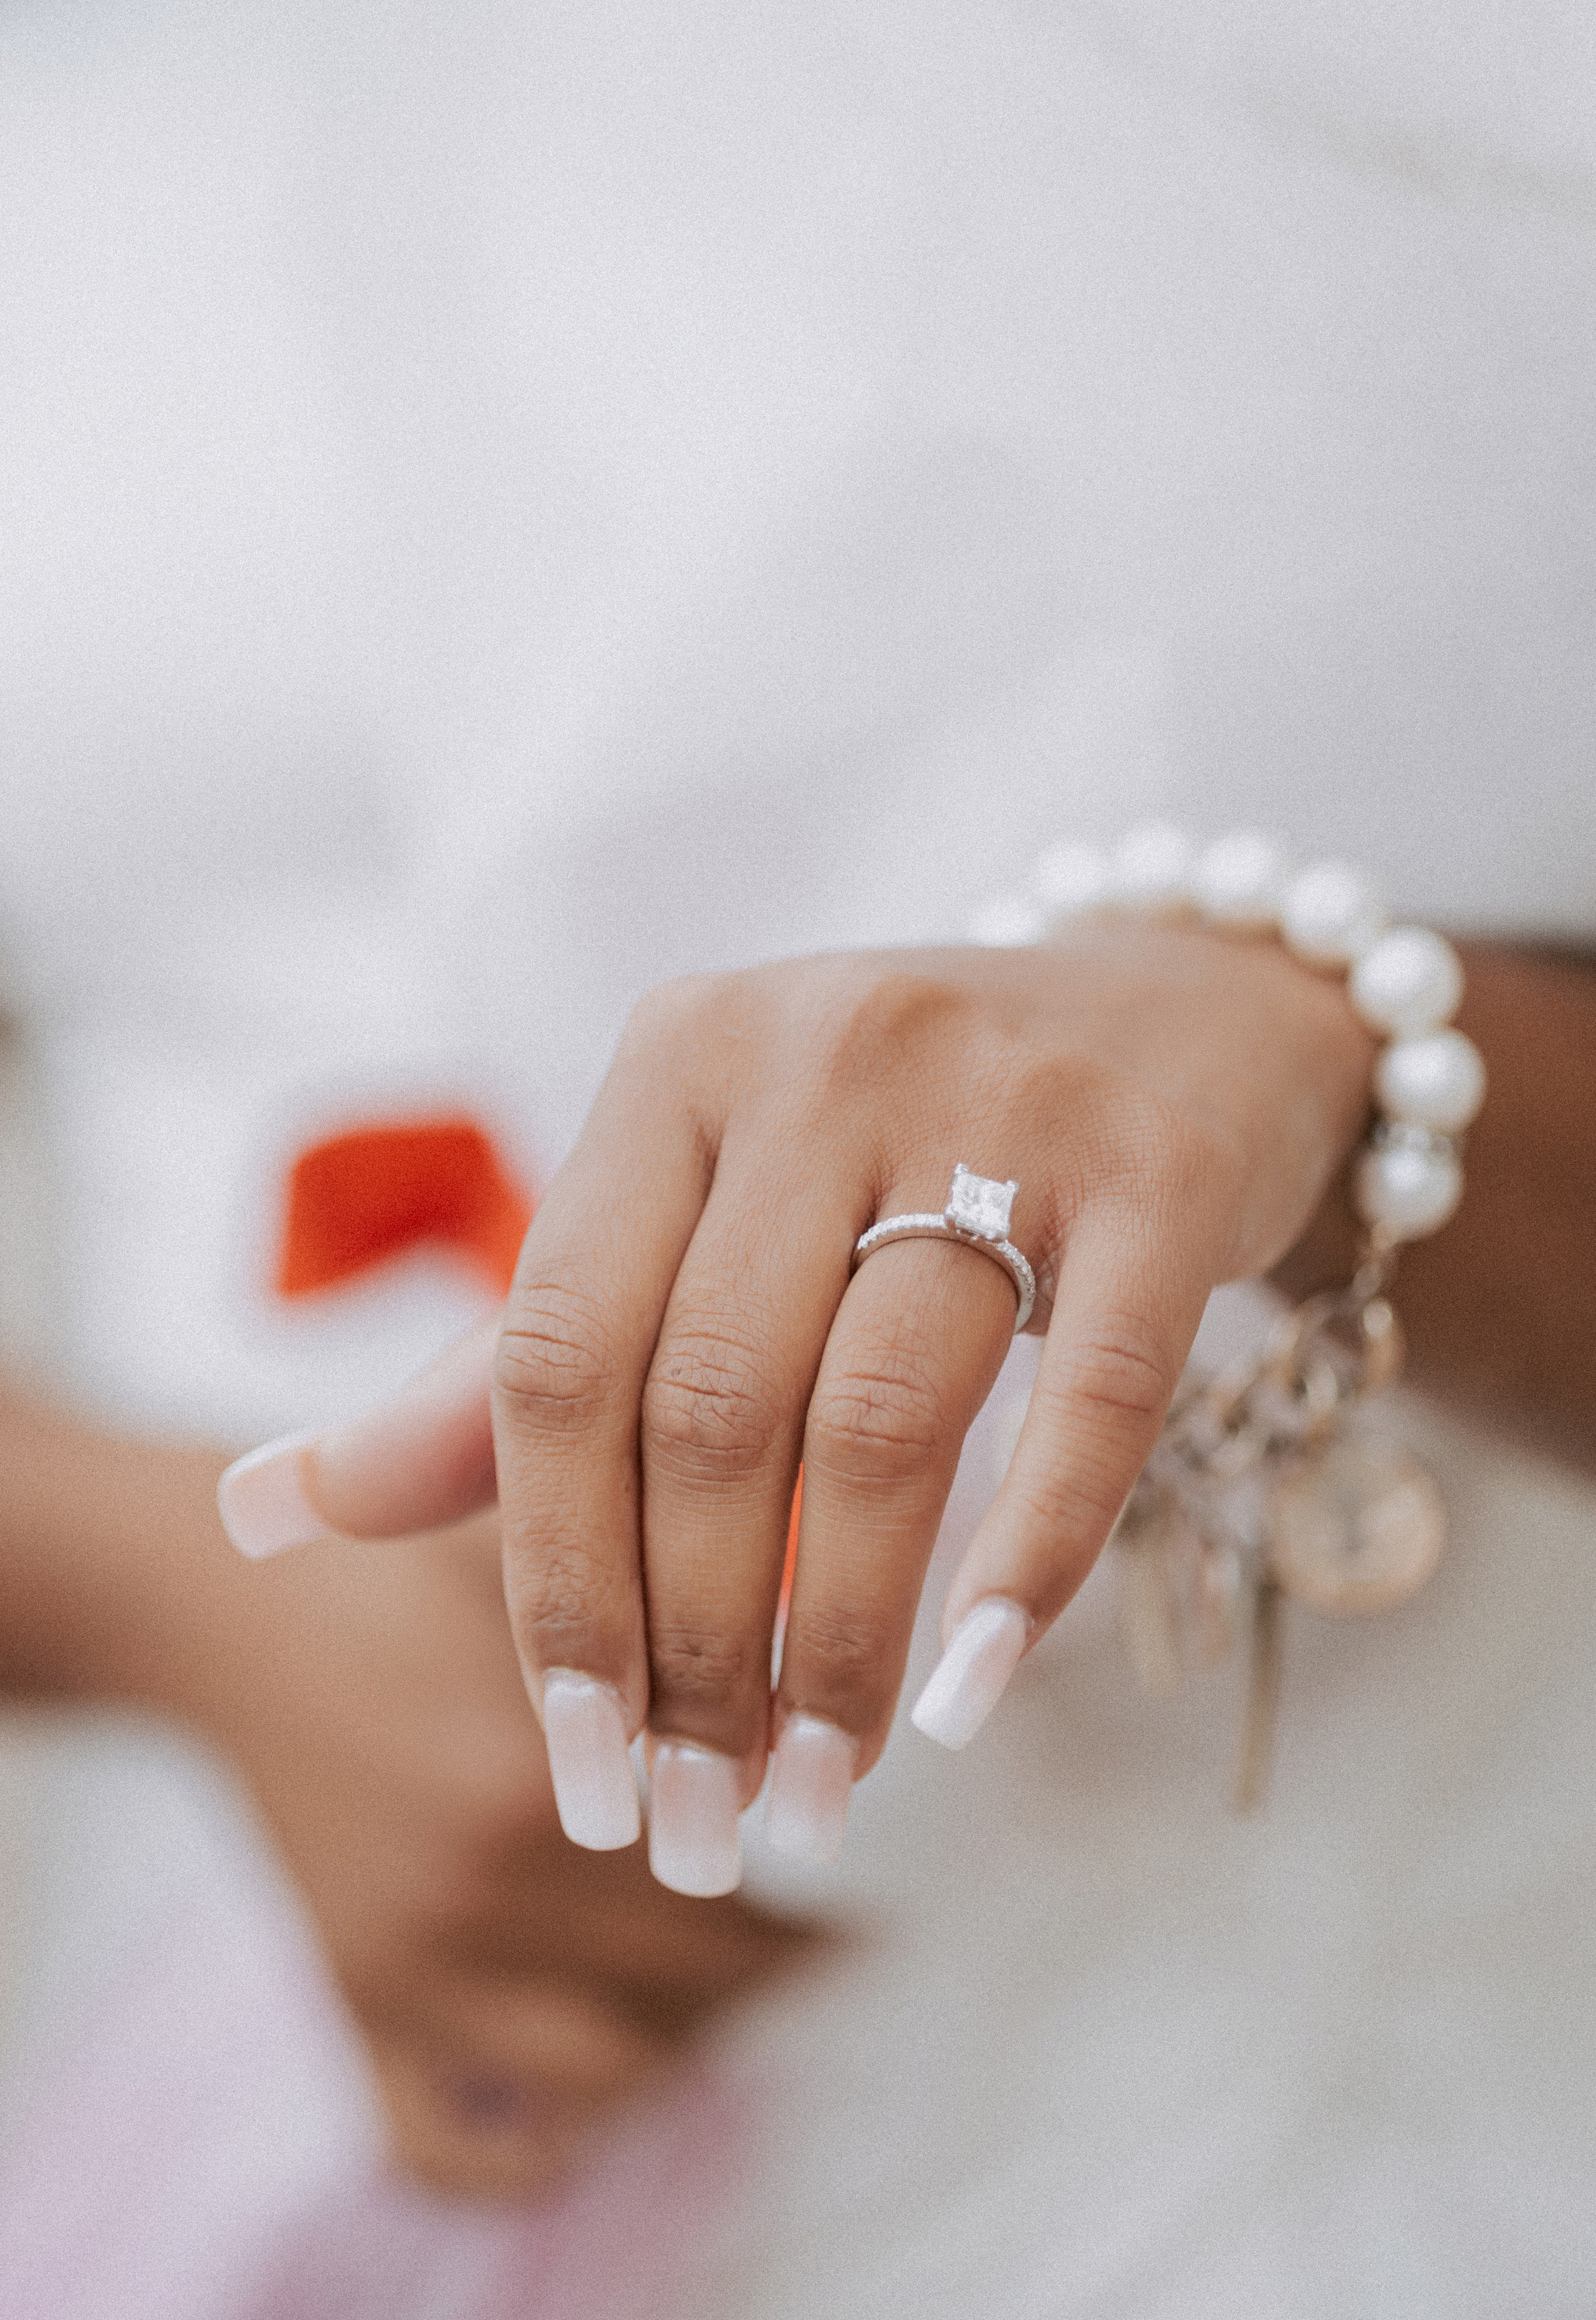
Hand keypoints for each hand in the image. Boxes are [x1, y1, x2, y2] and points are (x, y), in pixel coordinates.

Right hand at [190, 1512, 819, 2196]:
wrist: (230, 1614)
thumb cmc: (405, 1570)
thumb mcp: (534, 1550)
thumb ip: (660, 1586)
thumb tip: (813, 1594)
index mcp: (540, 1768)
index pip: (731, 1853)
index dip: (805, 1846)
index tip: (844, 1829)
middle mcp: (483, 1884)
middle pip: (696, 1967)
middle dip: (779, 1946)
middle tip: (835, 1921)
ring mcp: (416, 1965)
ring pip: (610, 2069)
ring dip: (688, 2035)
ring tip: (734, 1987)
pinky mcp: (357, 2008)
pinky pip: (451, 2145)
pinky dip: (532, 2152)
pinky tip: (591, 2103)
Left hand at [236, 920, 1371, 1888]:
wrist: (1177, 1017)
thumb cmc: (892, 1147)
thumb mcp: (686, 1211)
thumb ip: (496, 1372)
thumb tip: (264, 1510)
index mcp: (670, 1065)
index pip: (556, 1355)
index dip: (553, 1580)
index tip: (579, 1761)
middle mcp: (817, 1055)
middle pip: (708, 1407)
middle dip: (689, 1649)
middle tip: (700, 1817)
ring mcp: (1000, 1097)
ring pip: (879, 1419)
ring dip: (836, 1644)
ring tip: (823, 1794)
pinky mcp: (1156, 1166)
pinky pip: (1085, 1402)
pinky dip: (1025, 1567)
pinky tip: (967, 1699)